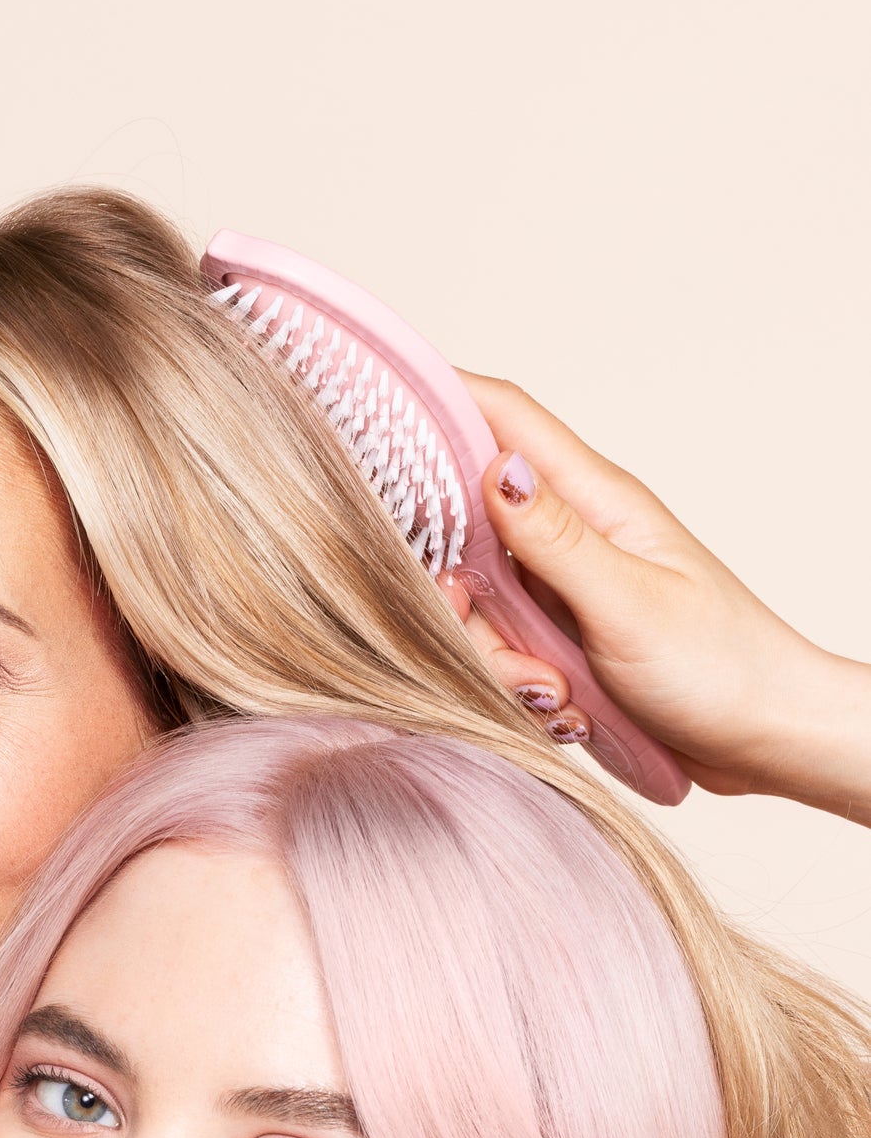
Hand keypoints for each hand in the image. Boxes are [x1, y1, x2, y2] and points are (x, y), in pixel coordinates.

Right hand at [446, 374, 868, 823]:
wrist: (767, 740)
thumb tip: (494, 468)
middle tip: (469, 625)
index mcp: (595, 501)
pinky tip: (562, 713)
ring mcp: (561, 589)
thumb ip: (555, 539)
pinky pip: (498, 652)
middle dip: (450, 586)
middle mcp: (570, 536)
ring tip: (552, 696)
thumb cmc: (723, 666)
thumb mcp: (629, 602)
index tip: (369, 402)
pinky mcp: (559, 641)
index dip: (436, 397)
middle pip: (461, 526)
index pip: (503, 418)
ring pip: (472, 603)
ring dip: (492, 658)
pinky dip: (515, 689)